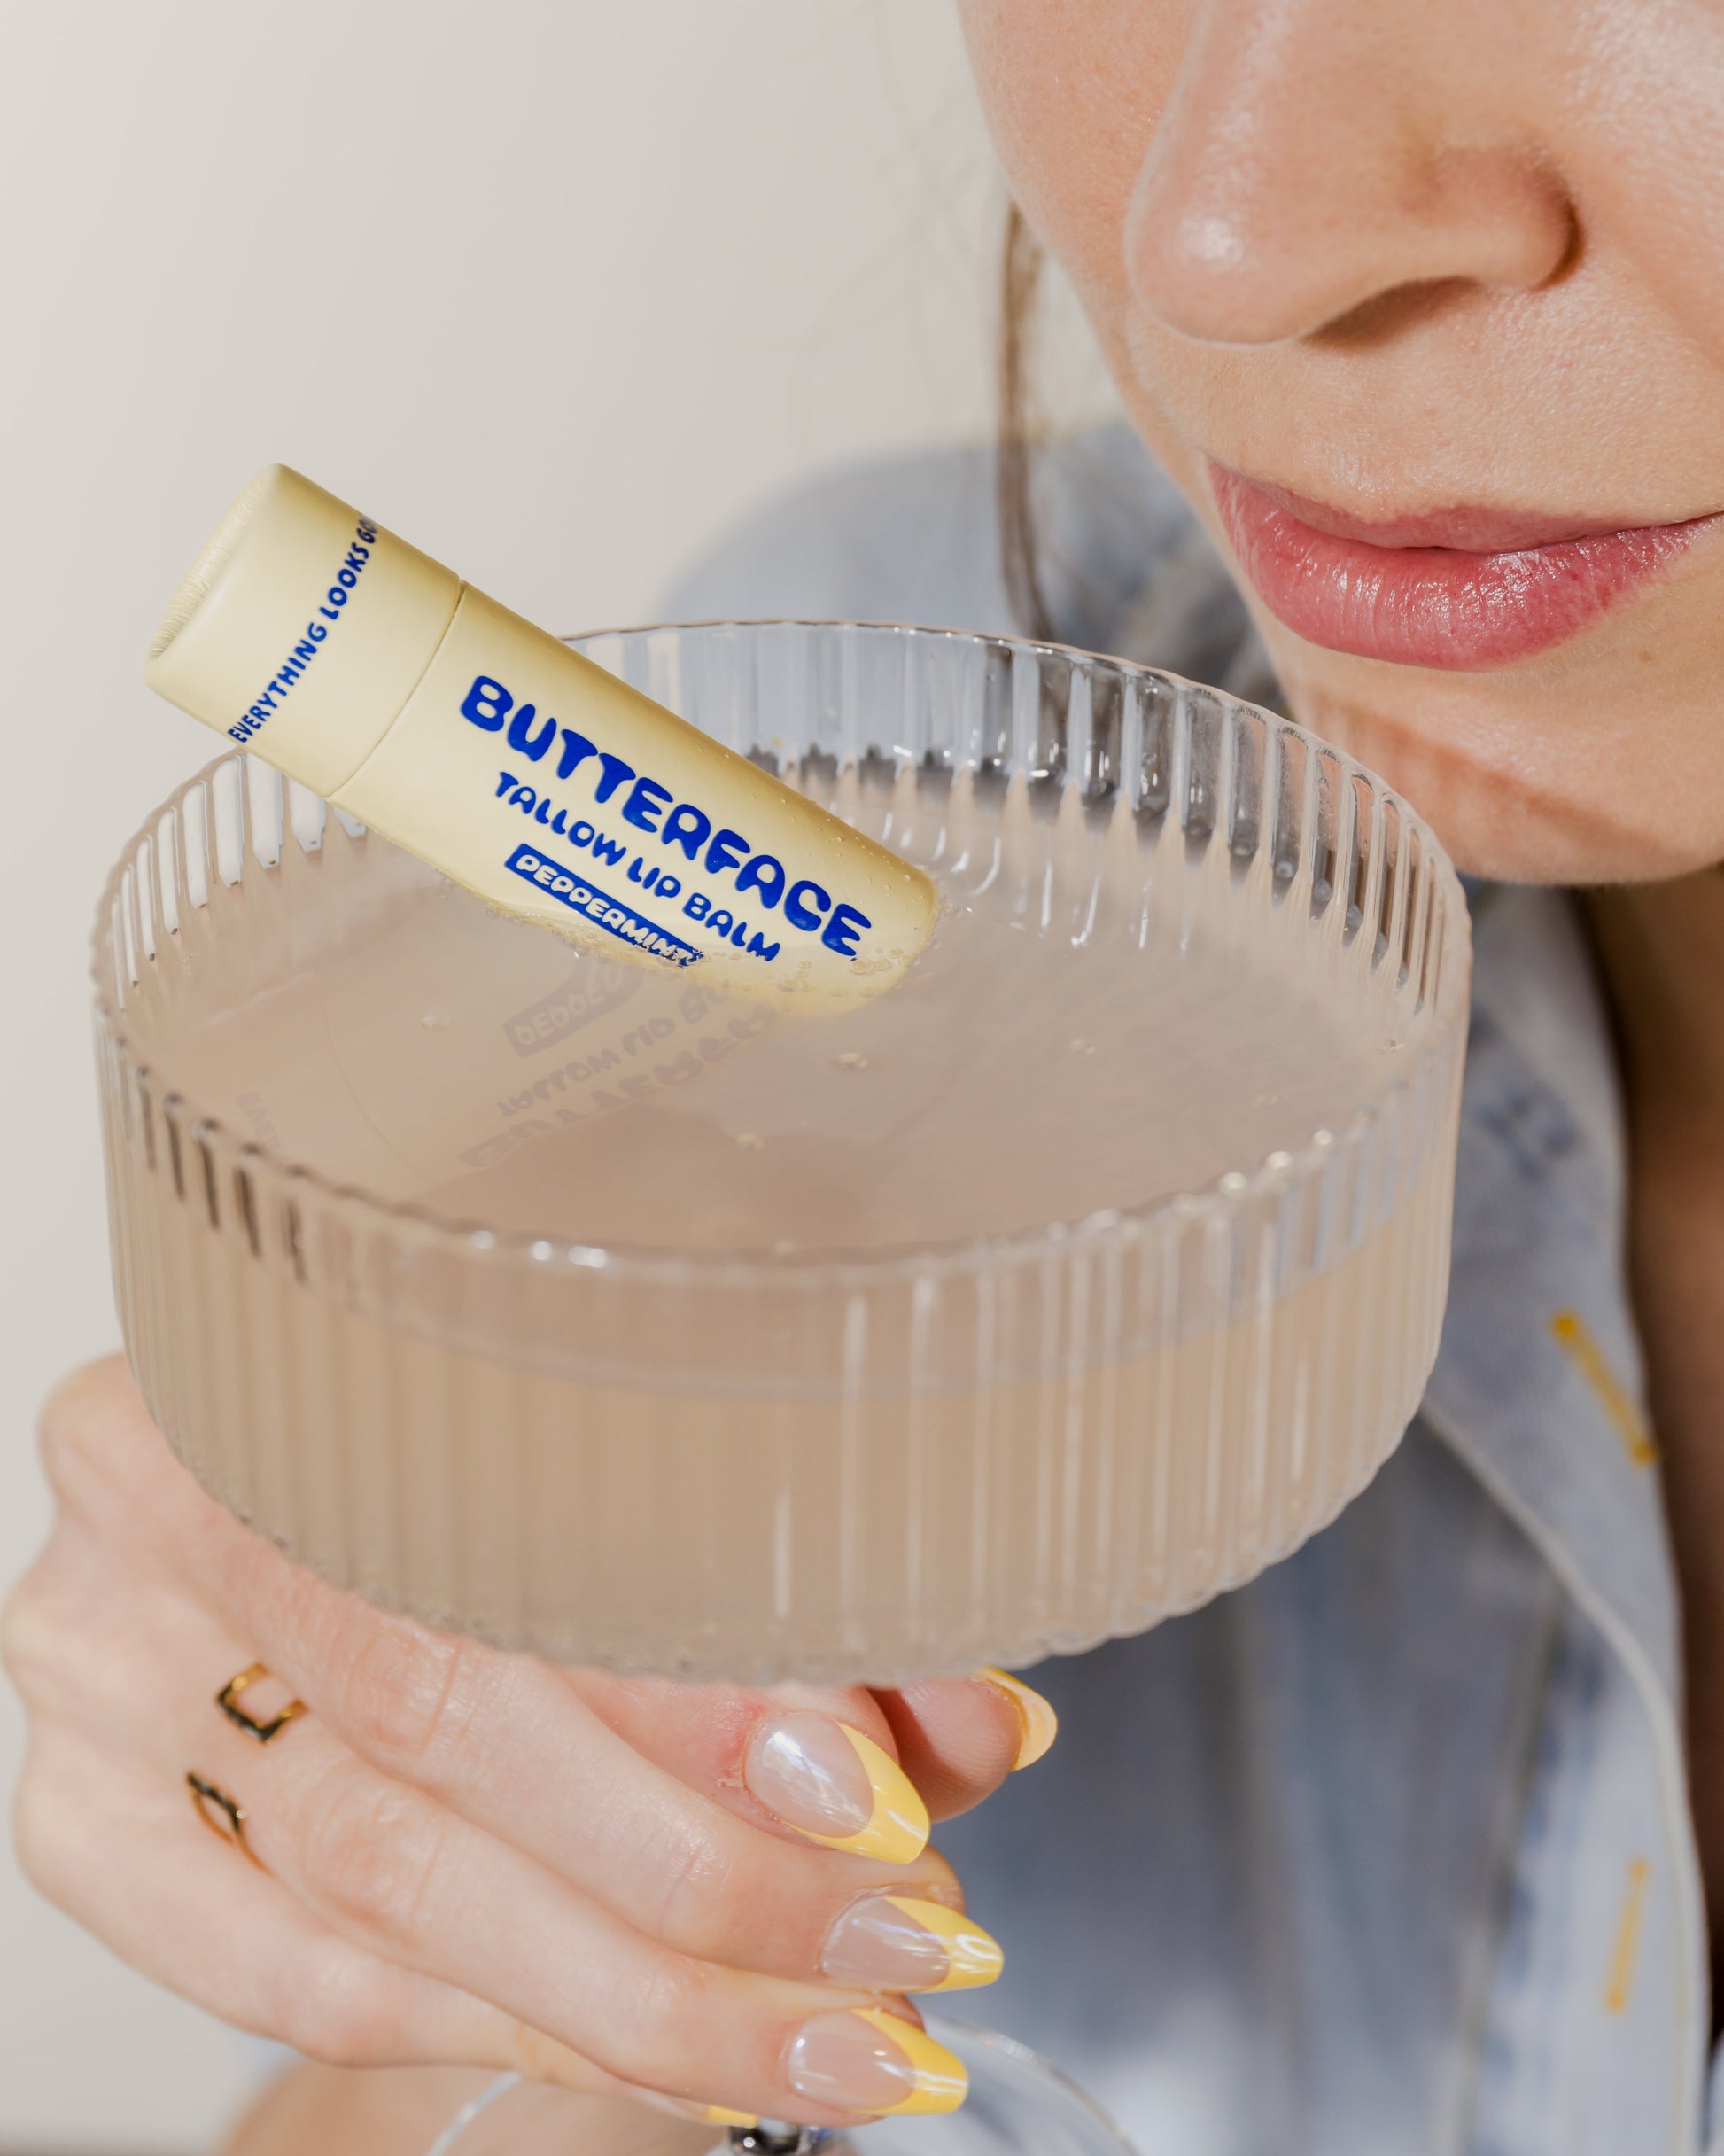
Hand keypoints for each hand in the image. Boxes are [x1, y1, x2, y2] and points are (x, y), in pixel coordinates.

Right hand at [3, 1360, 1053, 2124]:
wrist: (298, 1463)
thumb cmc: (486, 1436)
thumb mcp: (651, 1452)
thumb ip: (795, 1583)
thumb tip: (972, 1724)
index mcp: (293, 1343)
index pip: (498, 1549)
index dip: (700, 1697)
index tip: (884, 1791)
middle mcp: (161, 1503)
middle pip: (440, 1734)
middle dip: (702, 1880)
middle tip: (895, 1944)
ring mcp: (106, 1671)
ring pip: (383, 1888)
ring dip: (636, 1994)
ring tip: (826, 2028)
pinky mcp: (90, 1823)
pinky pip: (299, 1973)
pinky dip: (506, 2026)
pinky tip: (661, 2049)